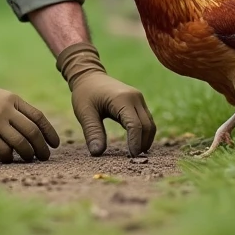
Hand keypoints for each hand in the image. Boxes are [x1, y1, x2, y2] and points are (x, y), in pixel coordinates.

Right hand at [0, 58, 59, 162]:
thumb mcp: (2, 99)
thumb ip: (17, 111)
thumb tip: (36, 132)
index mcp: (14, 100)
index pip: (38, 117)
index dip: (49, 132)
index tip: (55, 144)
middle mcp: (6, 110)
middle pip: (32, 132)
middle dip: (42, 147)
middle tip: (45, 156)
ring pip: (20, 143)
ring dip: (28, 154)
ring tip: (29, 159)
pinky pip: (3, 150)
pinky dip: (9, 157)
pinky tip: (9, 158)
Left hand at [55, 42, 155, 156]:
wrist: (89, 75)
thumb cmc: (85, 93)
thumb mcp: (85, 113)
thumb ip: (92, 132)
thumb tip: (97, 153)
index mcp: (122, 99)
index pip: (135, 125)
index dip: (135, 142)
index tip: (131, 157)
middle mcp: (135, 97)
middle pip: (147, 125)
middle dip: (143, 143)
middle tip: (133, 159)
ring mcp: (139, 99)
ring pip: (150, 123)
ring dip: (145, 139)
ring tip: (135, 154)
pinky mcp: (138, 102)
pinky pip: (146, 120)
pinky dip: (144, 132)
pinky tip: (136, 143)